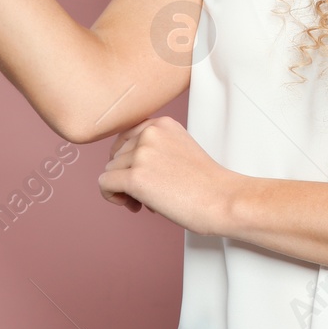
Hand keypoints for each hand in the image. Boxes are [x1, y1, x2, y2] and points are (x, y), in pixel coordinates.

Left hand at [98, 116, 240, 236]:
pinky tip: (133, 205)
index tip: (143, 174)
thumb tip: (119, 165)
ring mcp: (142, 154)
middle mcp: (150, 133)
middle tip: (148, 194)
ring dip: (123, 189)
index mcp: (162, 124)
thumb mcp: (179, 149)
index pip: (125, 138)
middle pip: (116, 156)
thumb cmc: (205, 183)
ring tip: (148, 201)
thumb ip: (154, 148)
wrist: (223, 200)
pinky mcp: (136, 177)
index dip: (129, 159)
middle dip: (127, 176)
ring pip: (110, 171)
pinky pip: (104, 185)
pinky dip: (111, 197)